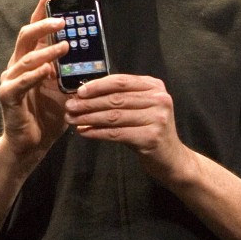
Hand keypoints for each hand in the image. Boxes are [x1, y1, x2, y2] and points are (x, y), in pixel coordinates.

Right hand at [0, 0, 70, 163]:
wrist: (30, 144)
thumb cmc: (47, 115)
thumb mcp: (65, 89)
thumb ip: (72, 71)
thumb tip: (94, 55)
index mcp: (30, 60)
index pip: (35, 29)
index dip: (43, 9)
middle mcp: (17, 66)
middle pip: (26, 37)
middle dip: (44, 25)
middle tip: (63, 21)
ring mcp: (10, 81)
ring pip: (25, 58)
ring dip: (46, 51)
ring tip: (65, 47)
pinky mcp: (8, 97)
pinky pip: (20, 83)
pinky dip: (33, 75)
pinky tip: (47, 71)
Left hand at [64, 74, 189, 182]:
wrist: (171, 158)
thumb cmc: (148, 129)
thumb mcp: (138, 108)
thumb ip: (118, 98)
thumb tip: (82, 95)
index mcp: (154, 86)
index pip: (121, 81)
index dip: (97, 86)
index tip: (79, 92)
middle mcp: (159, 99)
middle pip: (115, 99)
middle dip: (88, 103)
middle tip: (69, 107)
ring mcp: (157, 118)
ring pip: (114, 116)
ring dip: (88, 117)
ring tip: (72, 119)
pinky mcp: (151, 137)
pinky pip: (116, 133)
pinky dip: (97, 132)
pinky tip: (84, 132)